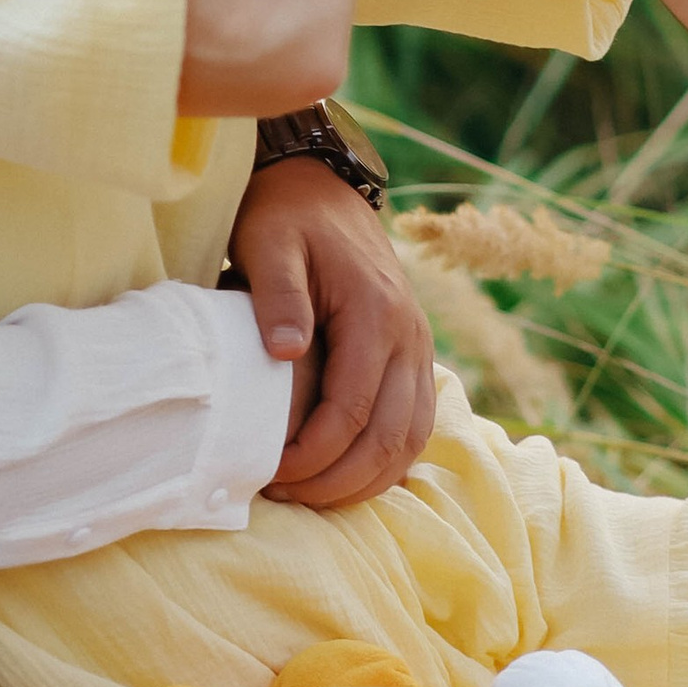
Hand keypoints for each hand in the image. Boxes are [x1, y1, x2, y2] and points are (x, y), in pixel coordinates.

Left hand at [230, 153, 436, 509]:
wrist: (322, 189)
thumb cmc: (286, 218)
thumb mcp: (269, 244)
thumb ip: (277, 297)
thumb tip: (286, 355)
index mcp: (375, 312)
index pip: (353, 409)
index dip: (314, 454)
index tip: (271, 474)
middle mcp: (409, 335)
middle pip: (388, 438)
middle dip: (337, 481)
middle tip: (284, 497)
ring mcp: (418, 347)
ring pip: (409, 440)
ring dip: (365, 479)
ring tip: (309, 495)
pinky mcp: (413, 356)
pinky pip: (414, 425)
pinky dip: (386, 461)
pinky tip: (345, 477)